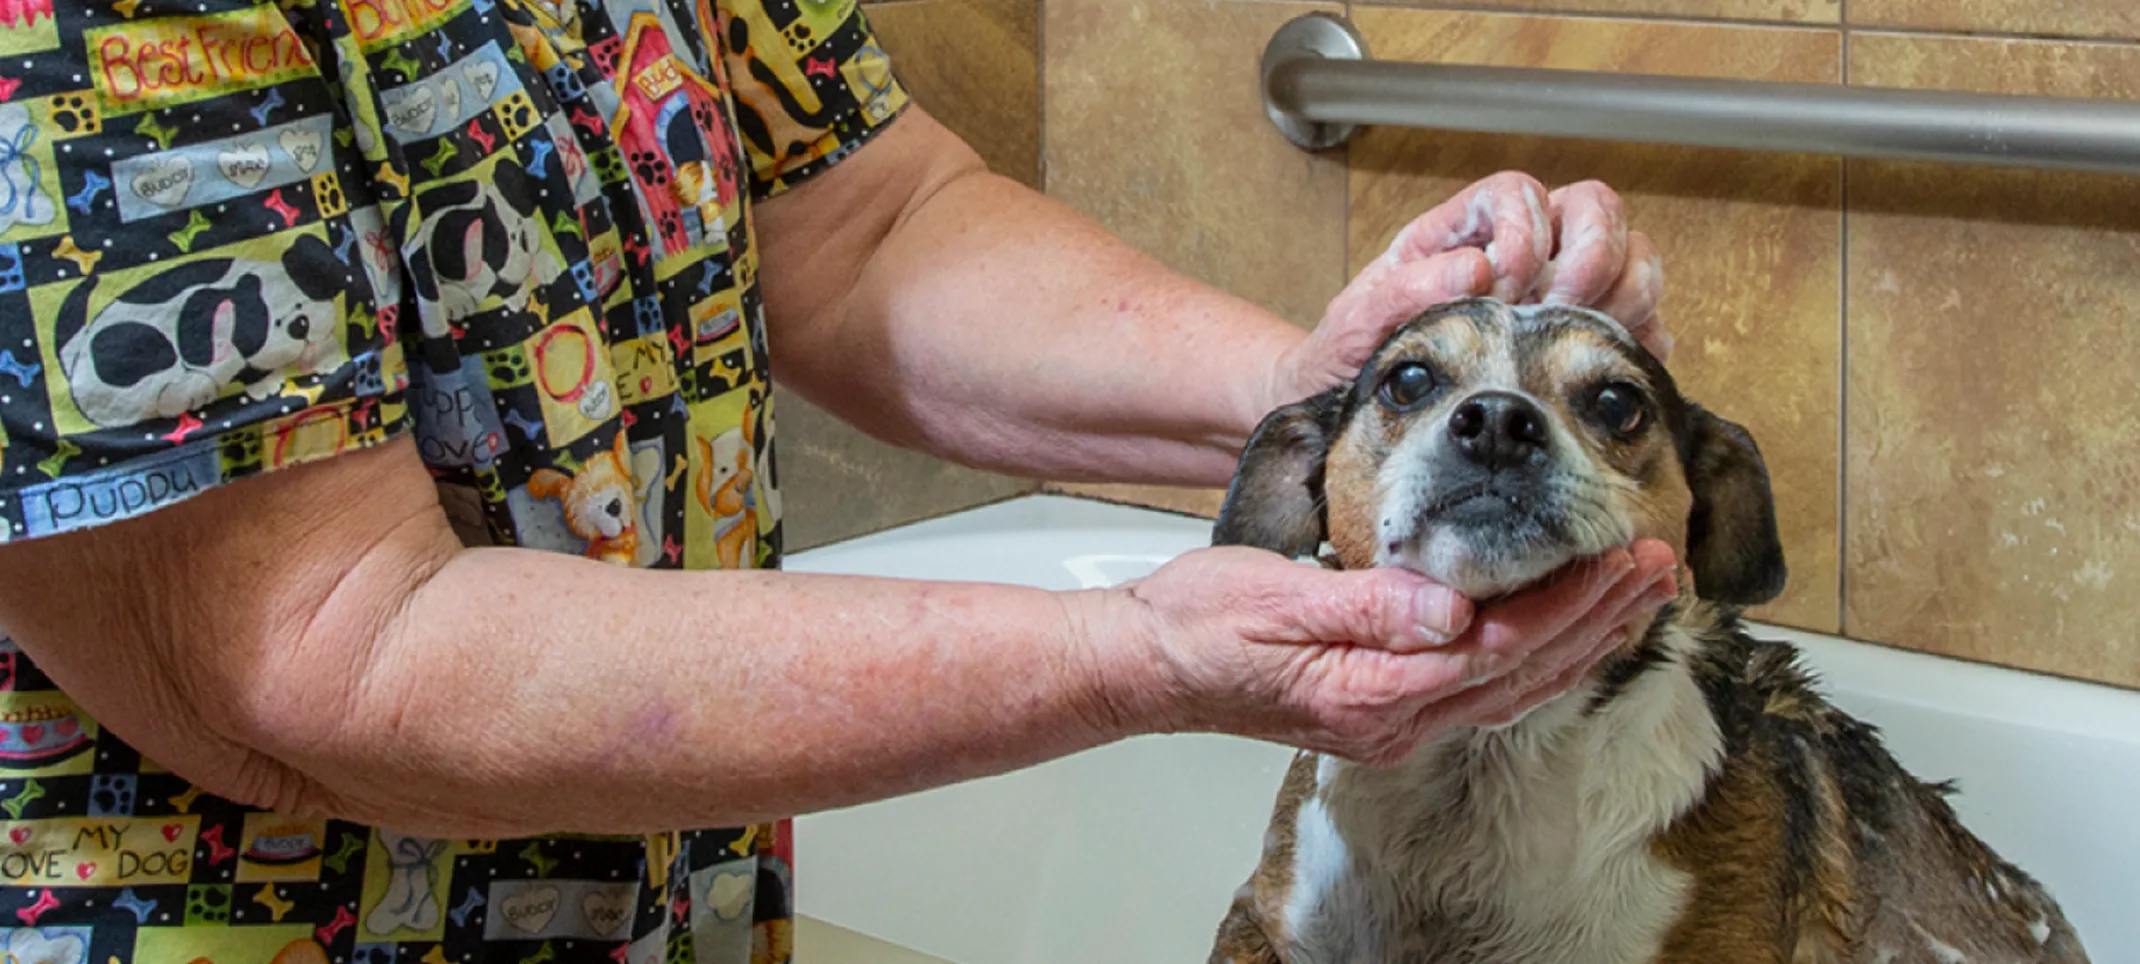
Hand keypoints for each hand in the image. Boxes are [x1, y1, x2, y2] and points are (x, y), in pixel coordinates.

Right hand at [1081, 540, 1678, 764]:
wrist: (1148, 667)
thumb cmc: (1198, 625)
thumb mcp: (1275, 597)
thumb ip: (1368, 606)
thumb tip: (1450, 607)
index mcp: (1372, 690)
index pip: (1497, 646)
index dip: (1567, 603)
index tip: (1621, 559)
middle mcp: (1393, 719)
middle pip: (1522, 673)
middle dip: (1599, 619)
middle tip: (1660, 566)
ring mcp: (1392, 722)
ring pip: (1513, 686)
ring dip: (1581, 639)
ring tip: (1636, 594)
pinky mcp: (1385, 710)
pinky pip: (1484, 688)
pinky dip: (1537, 656)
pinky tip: (1565, 633)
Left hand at [1268, 172, 1668, 409]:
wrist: (1350, 409)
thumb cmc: (1350, 358)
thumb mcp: (1355, 323)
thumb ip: (1402, 291)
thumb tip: (1474, 270)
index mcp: (1462, 230)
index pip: (1520, 190)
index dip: (1526, 228)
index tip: (1506, 284)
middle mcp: (1522, 250)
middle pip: (1595, 207)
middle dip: (1592, 253)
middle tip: (1562, 306)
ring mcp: (1562, 293)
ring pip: (1632, 256)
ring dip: (1626, 291)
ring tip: (1585, 335)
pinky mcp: (1585, 343)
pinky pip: (1642, 324)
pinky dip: (1640, 340)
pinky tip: (1609, 367)